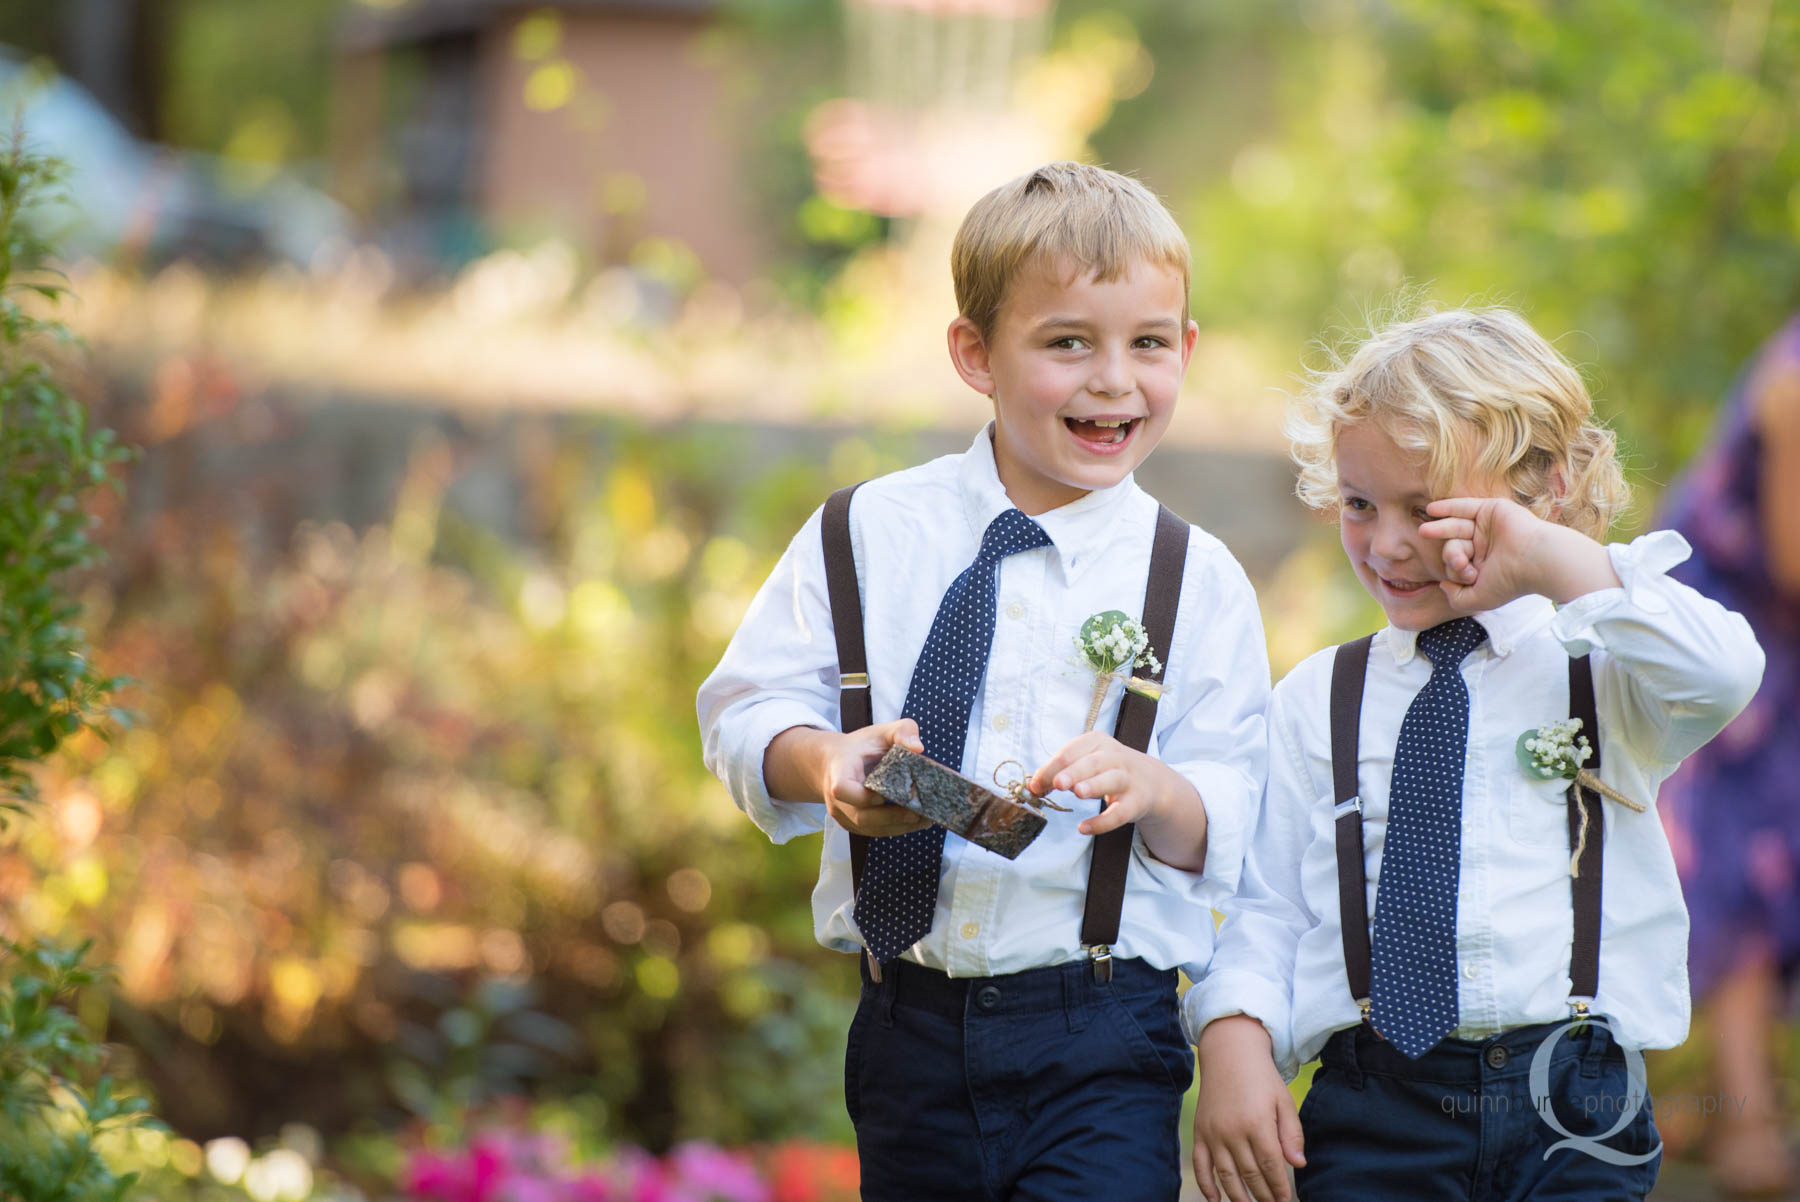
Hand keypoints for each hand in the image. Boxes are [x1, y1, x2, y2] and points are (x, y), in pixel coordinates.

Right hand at [768, 720, 931, 836]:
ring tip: (925, 818)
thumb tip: (918, 749)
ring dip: (898, 826)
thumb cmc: (861, 747)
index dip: (864, 796)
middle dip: (892, 816)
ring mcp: (843, 815)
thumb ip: (902, 731)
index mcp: (839, 771)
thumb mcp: (881, 732)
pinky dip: (896, 828)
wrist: (836, 763)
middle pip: (861, 816)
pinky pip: (874, 831)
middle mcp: (836, 798)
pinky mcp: (853, 825)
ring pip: (870, 828)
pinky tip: (917, 821)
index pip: (842, 789)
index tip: (884, 793)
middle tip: (920, 811)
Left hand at [1027, 731, 1192, 837]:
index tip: (1035, 786)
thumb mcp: (1087, 762)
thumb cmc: (1108, 769)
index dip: (1051, 768)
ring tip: (1077, 793)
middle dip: (1074, 772)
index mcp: (1098, 742)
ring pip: (1111, 780)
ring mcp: (1128, 779)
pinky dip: (1102, 822)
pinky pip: (1119, 813)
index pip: (1071, 752)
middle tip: (1057, 783)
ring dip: (1094, 785)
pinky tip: (1083, 828)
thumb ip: (1061, 772)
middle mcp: (1115, 757)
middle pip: (1092, 763)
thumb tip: (1033, 787)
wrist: (1152, 781)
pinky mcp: (1136, 802)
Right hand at [1192, 1016, 1304, 1201]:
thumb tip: (1298, 1165)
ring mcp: (1214, 1133)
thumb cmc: (1261, 1077)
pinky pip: (1201, 1165)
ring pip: (1226, 1176)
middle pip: (1250, 1175)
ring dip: (1239, 1198)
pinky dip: (1206, 1186)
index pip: (1271, 1166)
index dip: (1279, 1187)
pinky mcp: (1200, 1132)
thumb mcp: (1283, 1100)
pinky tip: (1216, 1200)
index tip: (1286, 1200)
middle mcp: (1233, 1131)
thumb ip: (1291, 1134)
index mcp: (1257, 1123)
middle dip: (1264, 1196)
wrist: (1228, 1052)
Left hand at [1422, 496, 1617, 608]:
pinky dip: (1447, 506)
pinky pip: (1464, 506)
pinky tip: (1430, 509)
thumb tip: (1442, 584)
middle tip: (1461, 560)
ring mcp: (1487, 528)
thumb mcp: (1478, 600)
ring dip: (1439, 529)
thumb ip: (1456, 598)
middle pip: (1454, 546)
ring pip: (1456, 527)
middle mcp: (1484, 546)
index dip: (1455, 570)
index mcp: (1483, 566)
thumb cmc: (1509, 582)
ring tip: (1423, 532)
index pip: (1455, 565)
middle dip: (1452, 554)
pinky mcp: (1491, 510)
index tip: (1470, 574)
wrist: (1535, 560)